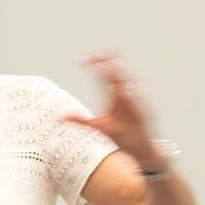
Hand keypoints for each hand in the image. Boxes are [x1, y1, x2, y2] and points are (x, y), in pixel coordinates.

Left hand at [62, 52, 163, 169]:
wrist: (141, 150)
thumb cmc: (123, 135)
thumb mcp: (99, 126)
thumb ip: (81, 120)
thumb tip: (62, 116)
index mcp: (116, 96)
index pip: (106, 75)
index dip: (97, 64)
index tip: (82, 59)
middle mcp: (126, 97)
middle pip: (118, 75)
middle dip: (109, 63)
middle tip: (97, 54)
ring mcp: (135, 105)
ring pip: (128, 86)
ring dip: (120, 76)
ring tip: (109, 65)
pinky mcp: (142, 116)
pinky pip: (136, 103)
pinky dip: (130, 95)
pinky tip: (123, 89)